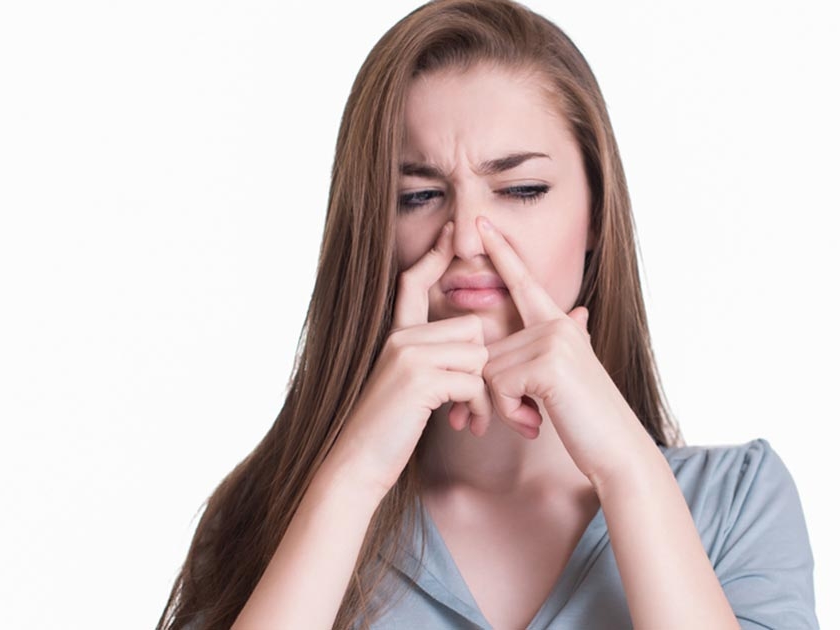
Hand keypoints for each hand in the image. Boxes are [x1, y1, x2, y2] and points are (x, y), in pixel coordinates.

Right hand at [324, 221, 495, 498]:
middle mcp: (400, 338)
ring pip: (477, 353)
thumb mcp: (406, 387)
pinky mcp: (419, 378)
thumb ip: (430, 361)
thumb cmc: (386, 433)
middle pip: (471, 328)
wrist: (356, 465)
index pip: (414, 283)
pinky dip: (476, 406)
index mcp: (395, 336)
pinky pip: (473, 380)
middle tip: (475, 403)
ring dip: (482, 391)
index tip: (451, 228)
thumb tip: (471, 346)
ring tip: (468, 417)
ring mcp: (408, 355)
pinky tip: (463, 424)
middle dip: (481, 366)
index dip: (434, 255)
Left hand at [469, 215, 648, 483]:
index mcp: (560, 324)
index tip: (480, 221)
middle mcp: (557, 324)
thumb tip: (579, 312)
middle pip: (488, 348)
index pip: (524, 281)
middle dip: (494, 392)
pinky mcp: (547, 364)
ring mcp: (553, 340)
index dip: (502, 251)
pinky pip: (497, 386)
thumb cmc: (591, 419)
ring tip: (535, 418)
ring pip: (488, 369)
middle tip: (523, 416)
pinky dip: (510, 412)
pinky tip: (535, 423)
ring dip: (503, 406)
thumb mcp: (574, 374)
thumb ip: (566, 342)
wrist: (617, 450)